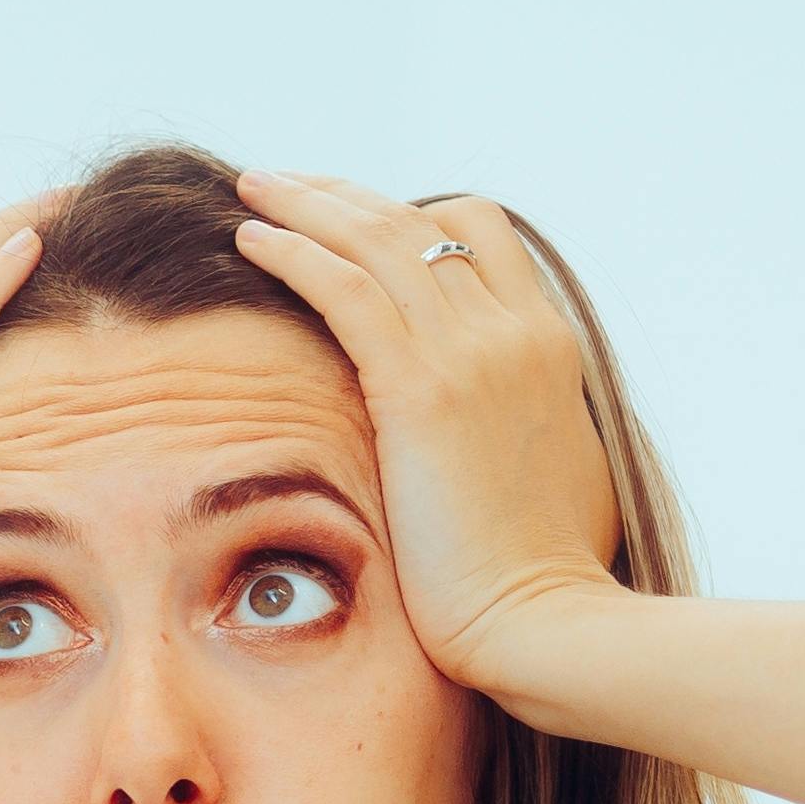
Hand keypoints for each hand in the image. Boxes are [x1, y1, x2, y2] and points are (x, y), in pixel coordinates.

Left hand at [230, 173, 625, 685]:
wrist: (548, 621)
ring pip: (377, 237)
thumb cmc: (544, 575)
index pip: (478, 236)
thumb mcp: (553, 472)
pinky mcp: (421, 388)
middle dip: (346, 195)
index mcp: (547, 344)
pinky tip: (250, 239)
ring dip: (308, 202)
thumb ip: (522, 423)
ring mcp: (472, 352)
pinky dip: (295, 251)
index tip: (351, 226)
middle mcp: (514, 329)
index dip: (409, 219)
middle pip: (420, 221)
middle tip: (286, 182)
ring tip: (253, 185)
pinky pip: (345, 287)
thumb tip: (491, 429)